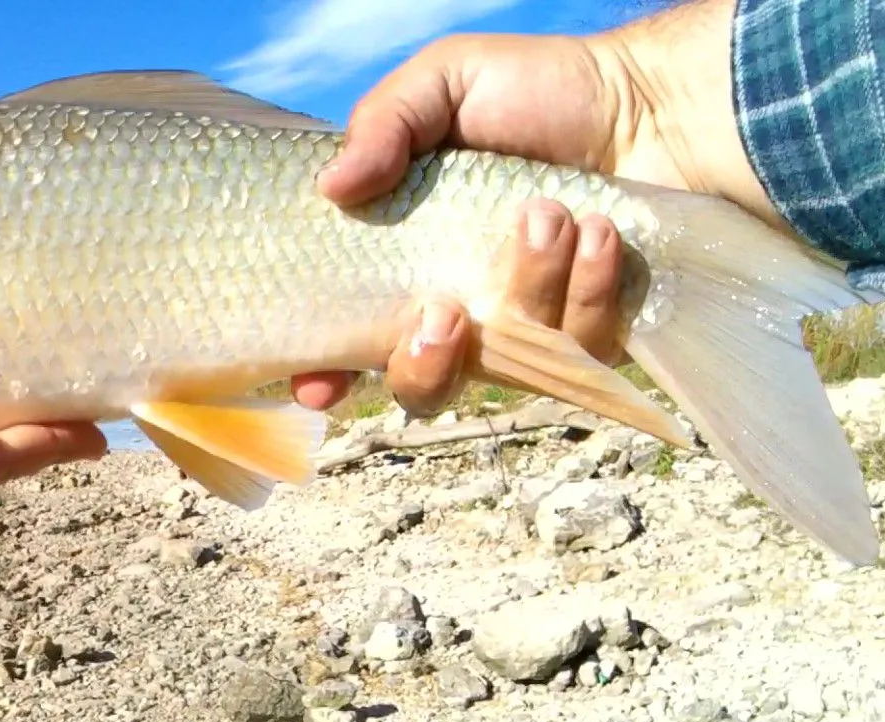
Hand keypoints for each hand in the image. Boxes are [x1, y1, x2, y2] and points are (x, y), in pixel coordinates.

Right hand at [292, 0, 769, 414]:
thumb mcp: (449, 83)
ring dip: (526, 288)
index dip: (325, 376)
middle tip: (445, 312)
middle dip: (425, 366)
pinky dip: (586, 287)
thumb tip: (331, 189)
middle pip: (422, 390)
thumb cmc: (540, 94)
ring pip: (504, 369)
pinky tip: (600, 232)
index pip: (350, 342)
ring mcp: (526, 335)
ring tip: (549, 212)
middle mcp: (462, 314)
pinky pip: (578, 349)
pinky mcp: (589, 339)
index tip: (318, 383)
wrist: (651, 104)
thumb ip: (386, 124)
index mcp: (411, 267)